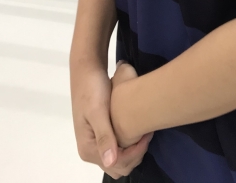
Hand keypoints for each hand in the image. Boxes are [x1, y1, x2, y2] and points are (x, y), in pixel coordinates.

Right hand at [71, 61, 151, 178]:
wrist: (87, 69)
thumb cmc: (92, 88)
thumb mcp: (98, 111)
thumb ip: (104, 136)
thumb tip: (110, 162)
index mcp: (87, 149)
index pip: (117, 164)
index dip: (134, 153)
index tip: (147, 134)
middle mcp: (90, 151)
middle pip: (119, 166)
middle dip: (136, 154)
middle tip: (147, 132)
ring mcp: (96, 143)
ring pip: (120, 160)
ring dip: (134, 150)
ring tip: (144, 130)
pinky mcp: (101, 134)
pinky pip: (118, 149)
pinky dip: (130, 144)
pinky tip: (138, 129)